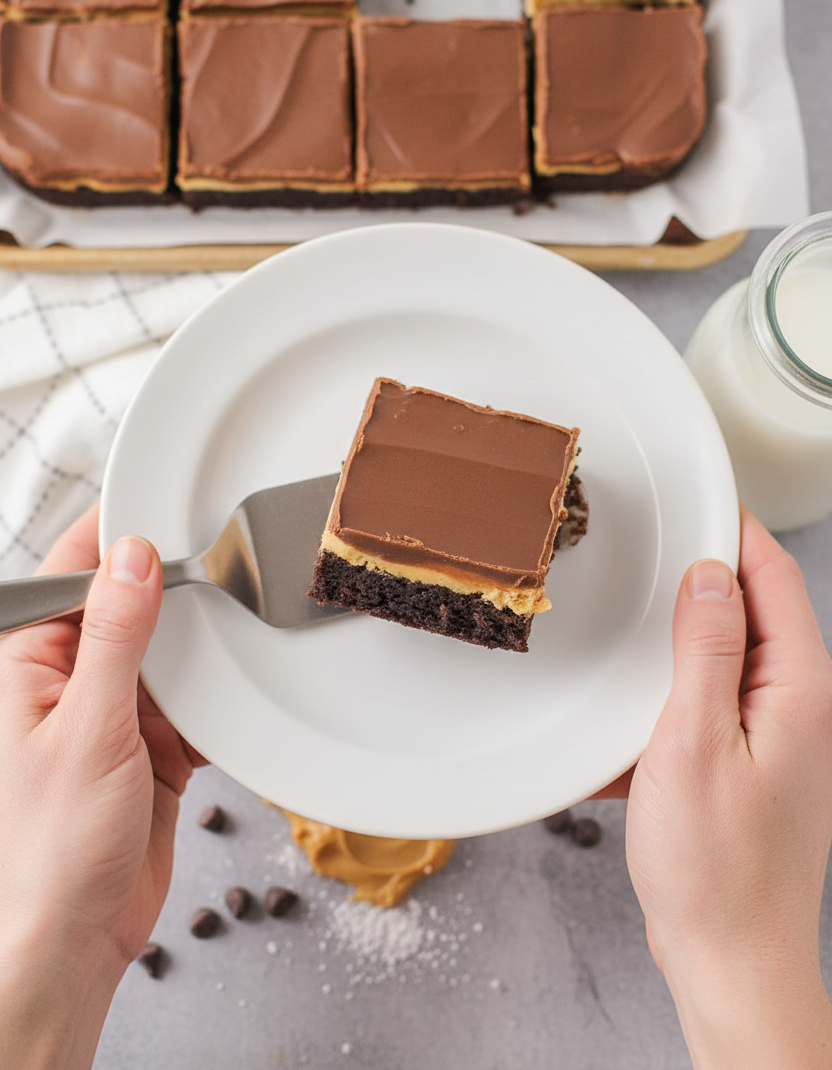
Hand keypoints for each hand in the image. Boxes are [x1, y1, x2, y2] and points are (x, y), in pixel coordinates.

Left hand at [0, 506, 202, 1069]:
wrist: (71, 944)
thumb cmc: (49, 850)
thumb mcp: (88, 726)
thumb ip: (114, 637)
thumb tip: (132, 558)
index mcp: (27, 663)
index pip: (72, 572)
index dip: (119, 537)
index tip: (171, 506)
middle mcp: (67, 681)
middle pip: (128, 606)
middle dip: (174, 593)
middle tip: (224, 568)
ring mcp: (110, 716)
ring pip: (166, 654)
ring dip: (197, 652)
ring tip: (236, 629)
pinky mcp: (149, 751)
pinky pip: (191, 706)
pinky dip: (215, 704)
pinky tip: (234, 699)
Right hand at [625, 506, 831, 1068]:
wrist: (731, 963)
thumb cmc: (715, 869)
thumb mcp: (691, 742)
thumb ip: (704, 650)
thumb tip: (708, 574)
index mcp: (798, 688)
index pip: (772, 575)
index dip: (734, 527)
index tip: (695, 492)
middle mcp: (798, 705)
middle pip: (750, 610)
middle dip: (697, 583)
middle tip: (645, 558)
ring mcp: (776, 737)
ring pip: (723, 659)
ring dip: (674, 651)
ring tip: (629, 646)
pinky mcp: (748, 766)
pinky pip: (707, 708)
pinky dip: (667, 707)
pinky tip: (630, 740)